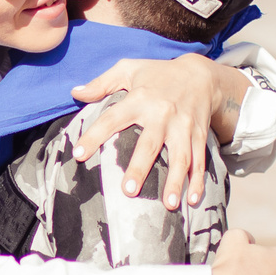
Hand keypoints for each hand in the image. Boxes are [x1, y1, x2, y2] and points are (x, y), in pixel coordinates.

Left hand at [69, 53, 248, 208]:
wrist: (200, 73)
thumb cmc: (158, 73)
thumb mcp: (128, 69)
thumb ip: (101, 83)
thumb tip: (75, 93)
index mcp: (139, 99)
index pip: (112, 119)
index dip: (94, 136)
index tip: (79, 154)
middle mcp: (162, 114)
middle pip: (150, 144)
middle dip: (140, 167)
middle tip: (128, 190)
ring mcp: (183, 126)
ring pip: (180, 157)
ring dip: (175, 181)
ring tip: (168, 204)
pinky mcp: (198, 135)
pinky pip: (199, 160)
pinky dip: (198, 180)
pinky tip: (192, 200)